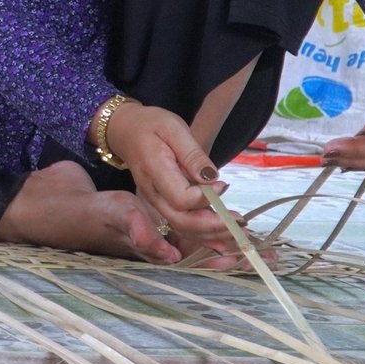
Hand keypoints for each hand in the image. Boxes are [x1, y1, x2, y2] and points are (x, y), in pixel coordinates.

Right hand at [107, 102, 244, 268]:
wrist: (126, 131)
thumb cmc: (150, 125)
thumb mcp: (173, 129)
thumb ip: (192, 154)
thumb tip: (212, 179)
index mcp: (154, 171)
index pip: (181, 198)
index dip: (205, 198)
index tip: (225, 186)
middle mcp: (152, 192)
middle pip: (181, 220)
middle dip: (212, 226)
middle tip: (239, 221)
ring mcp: (155, 201)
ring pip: (181, 226)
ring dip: (210, 234)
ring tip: (238, 230)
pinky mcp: (162, 203)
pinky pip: (180, 223)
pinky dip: (202, 234)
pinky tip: (221, 238)